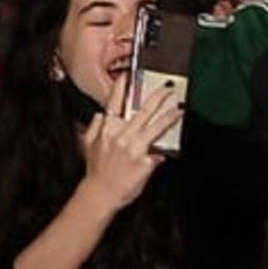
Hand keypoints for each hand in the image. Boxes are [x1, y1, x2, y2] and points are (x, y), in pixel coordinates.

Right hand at [78, 77, 180, 212]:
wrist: (100, 193)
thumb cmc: (97, 171)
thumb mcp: (89, 144)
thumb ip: (95, 127)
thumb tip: (102, 115)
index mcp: (107, 129)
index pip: (114, 102)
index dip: (122, 87)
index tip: (129, 75)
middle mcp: (120, 135)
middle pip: (141, 111)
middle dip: (156, 97)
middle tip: (167, 88)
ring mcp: (133, 147)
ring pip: (154, 126)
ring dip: (168, 115)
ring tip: (179, 108)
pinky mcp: (144, 160)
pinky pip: (158, 150)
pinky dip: (165, 146)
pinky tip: (175, 140)